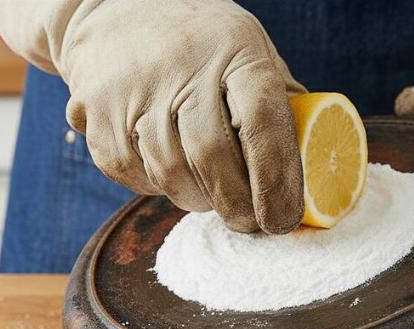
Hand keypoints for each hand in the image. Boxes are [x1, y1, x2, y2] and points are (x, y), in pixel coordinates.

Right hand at [0, 0, 304, 233]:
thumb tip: (318, 163)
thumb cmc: (201, 43)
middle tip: (250, 223)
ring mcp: (134, 89)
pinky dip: (155, 188)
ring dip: (197, 200)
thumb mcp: (248, 51)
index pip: (263, 121)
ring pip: (170, 174)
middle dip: (237, 206)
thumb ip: (278, 101)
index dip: (276, 180)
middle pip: (213, 157)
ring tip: (211, 196)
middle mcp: (183, 66)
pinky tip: (169, 173)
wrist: (115, 10)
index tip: (283, 218)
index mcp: (234, 50)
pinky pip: (132, 174)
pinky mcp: (96, 112)